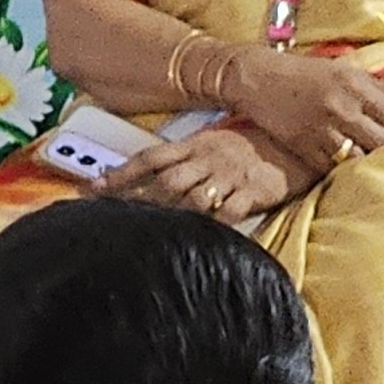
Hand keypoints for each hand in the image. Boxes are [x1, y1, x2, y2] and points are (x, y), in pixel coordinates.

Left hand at [101, 123, 300, 222]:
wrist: (290, 144)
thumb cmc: (246, 148)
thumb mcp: (210, 145)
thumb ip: (182, 161)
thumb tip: (147, 178)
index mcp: (193, 146)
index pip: (148, 158)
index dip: (121, 173)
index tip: (93, 188)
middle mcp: (206, 159)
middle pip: (165, 180)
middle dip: (137, 198)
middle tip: (112, 216)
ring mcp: (228, 176)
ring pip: (193, 196)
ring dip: (170, 213)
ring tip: (148, 231)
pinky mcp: (251, 193)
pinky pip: (230, 212)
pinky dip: (213, 225)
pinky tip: (198, 238)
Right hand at [219, 46, 383, 169]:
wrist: (258, 78)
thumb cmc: (309, 74)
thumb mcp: (348, 74)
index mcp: (355, 85)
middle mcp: (341, 107)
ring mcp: (321, 129)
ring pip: (362, 159)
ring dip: (368, 160)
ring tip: (367, 154)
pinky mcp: (304, 147)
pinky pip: (333, 168)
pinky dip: (342, 167)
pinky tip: (342, 158)